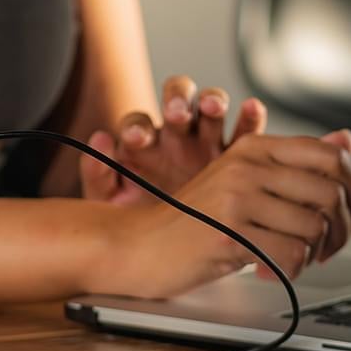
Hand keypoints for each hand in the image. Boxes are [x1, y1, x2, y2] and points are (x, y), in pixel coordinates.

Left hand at [80, 75, 266, 205]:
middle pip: (178, 100)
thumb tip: (99, 138)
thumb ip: (97, 175)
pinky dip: (251, 117)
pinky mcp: (238, 156)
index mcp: (144, 144)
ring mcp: (208, 142)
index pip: (138, 123)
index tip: (135, 139)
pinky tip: (252, 109)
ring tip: (213, 106)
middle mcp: (177, 136)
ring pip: (212, 108)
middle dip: (177, 101)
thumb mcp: (112, 206)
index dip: (137, 128)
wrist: (175, 250)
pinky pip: (247, 131)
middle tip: (176, 114)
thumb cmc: (139, 223)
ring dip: (213, 101)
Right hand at [92, 130, 350, 299]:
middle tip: (333, 247)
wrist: (138, 245)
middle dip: (343, 229)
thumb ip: (292, 162)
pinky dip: (290, 270)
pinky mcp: (227, 233)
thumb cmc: (193, 218)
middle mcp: (247, 165)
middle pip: (330, 192)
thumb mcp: (242, 180)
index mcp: (254, 147)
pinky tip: (271, 269)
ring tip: (298, 259)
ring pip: (313, 226)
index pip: (329, 156)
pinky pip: (289, 253)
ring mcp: (236, 197)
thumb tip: (346, 142)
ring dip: (316, 253)